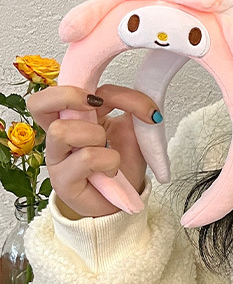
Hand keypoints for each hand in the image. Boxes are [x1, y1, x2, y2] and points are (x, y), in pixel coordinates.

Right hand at [26, 84, 160, 218]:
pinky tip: (111, 171)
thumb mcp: (134, 127)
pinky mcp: (62, 181)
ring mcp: (57, 158)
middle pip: (38, 103)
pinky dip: (108, 160)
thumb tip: (142, 103)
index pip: (63, 88)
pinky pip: (85, 158)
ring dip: (95, 136)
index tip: (115, 100)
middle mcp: (60, 134)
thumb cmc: (124, 161)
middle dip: (68, 97)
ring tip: (109, 151)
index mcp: (74, 117)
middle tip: (95, 106)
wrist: (126, 197)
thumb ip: (132, 107)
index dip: (88, 87)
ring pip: (62, 131)